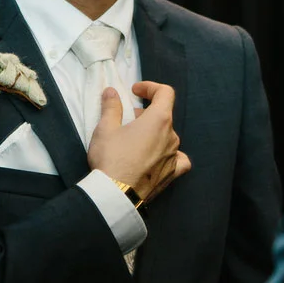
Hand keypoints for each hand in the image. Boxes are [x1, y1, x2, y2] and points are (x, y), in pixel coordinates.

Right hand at [86, 80, 190, 203]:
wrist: (116, 195)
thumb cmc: (111, 158)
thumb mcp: (105, 128)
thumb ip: (111, 107)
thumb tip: (111, 91)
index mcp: (159, 119)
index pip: (165, 93)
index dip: (151, 87)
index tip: (135, 91)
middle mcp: (172, 136)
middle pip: (163, 116)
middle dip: (146, 113)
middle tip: (127, 120)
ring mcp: (174, 156)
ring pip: (167, 136)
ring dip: (153, 133)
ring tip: (135, 141)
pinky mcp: (172, 174)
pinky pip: (178, 159)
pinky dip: (170, 154)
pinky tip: (160, 157)